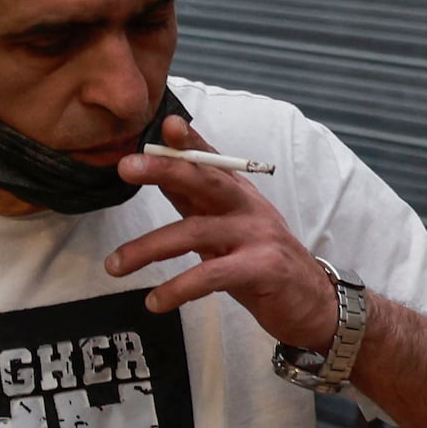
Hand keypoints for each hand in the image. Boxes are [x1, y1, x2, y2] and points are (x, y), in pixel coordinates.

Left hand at [100, 117, 342, 350]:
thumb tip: (155, 169)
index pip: (210, 161)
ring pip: (196, 232)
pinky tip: (155, 301)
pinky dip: (178, 288)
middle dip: (165, 169)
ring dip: (148, 248)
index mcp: (238, 195)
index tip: (165, 123)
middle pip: (205, 181)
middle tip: (124, 166)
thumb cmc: (259, 261)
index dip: (189, 140)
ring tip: (113, 266)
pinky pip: (211, 275)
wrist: (313, 304)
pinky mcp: (263, 269)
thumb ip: (194, 201)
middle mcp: (249, 208)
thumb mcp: (226, 227)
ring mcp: (258, 237)